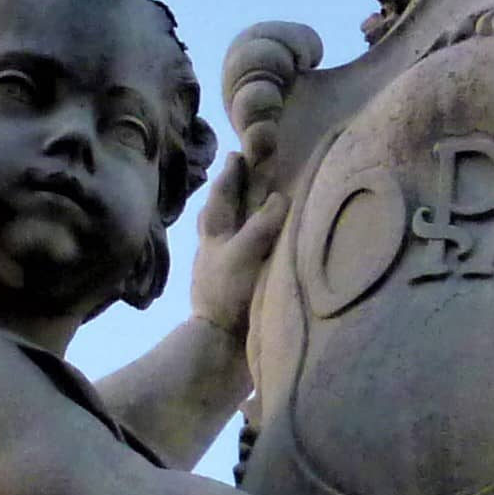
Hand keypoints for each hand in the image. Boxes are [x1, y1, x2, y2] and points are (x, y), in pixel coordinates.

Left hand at [188, 155, 292, 335]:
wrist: (222, 342)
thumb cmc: (228, 293)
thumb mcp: (243, 253)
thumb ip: (261, 224)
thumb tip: (279, 198)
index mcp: (214, 231)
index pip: (222, 192)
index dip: (232, 172)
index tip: (240, 152)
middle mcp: (219, 242)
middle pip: (226, 207)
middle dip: (236, 189)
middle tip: (248, 170)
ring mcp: (229, 263)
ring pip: (236, 228)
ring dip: (247, 213)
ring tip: (260, 201)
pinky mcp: (240, 282)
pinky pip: (251, 249)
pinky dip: (259, 238)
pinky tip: (270, 239)